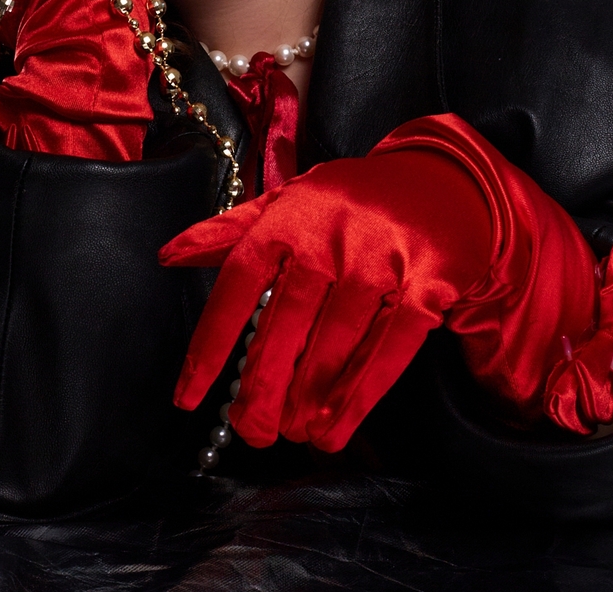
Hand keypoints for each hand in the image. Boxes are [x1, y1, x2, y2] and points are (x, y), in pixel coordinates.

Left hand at [159, 114, 612, 448]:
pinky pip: (392, 345)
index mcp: (289, 217)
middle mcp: (330, 233)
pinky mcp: (429, 278)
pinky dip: (361, 393)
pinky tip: (336, 426)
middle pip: (285, 320)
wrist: (444, 178)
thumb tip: (168, 254)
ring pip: (337, 339)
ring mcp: (381, 255)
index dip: (209, 344)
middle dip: (262, 386)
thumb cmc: (352, 199)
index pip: (237, 282)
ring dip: (309, 396)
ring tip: (291, 432)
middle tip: (250, 431)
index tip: (188, 397)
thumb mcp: (290, 200)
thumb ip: (230, 230)